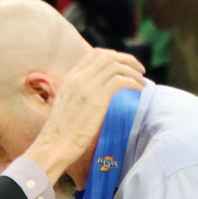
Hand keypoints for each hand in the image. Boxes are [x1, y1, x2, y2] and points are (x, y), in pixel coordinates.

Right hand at [23, 49, 145, 182]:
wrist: (54, 144)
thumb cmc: (61, 132)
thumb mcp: (67, 104)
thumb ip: (79, 93)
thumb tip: (97, 94)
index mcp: (71, 77)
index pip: (96, 54)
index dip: (115, 57)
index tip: (125, 66)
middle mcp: (79, 77)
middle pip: (109, 56)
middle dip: (128, 60)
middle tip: (139, 70)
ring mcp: (87, 86)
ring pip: (117, 66)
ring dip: (133, 71)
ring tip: (142, 82)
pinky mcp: (98, 99)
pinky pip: (121, 81)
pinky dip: (133, 82)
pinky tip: (138, 90)